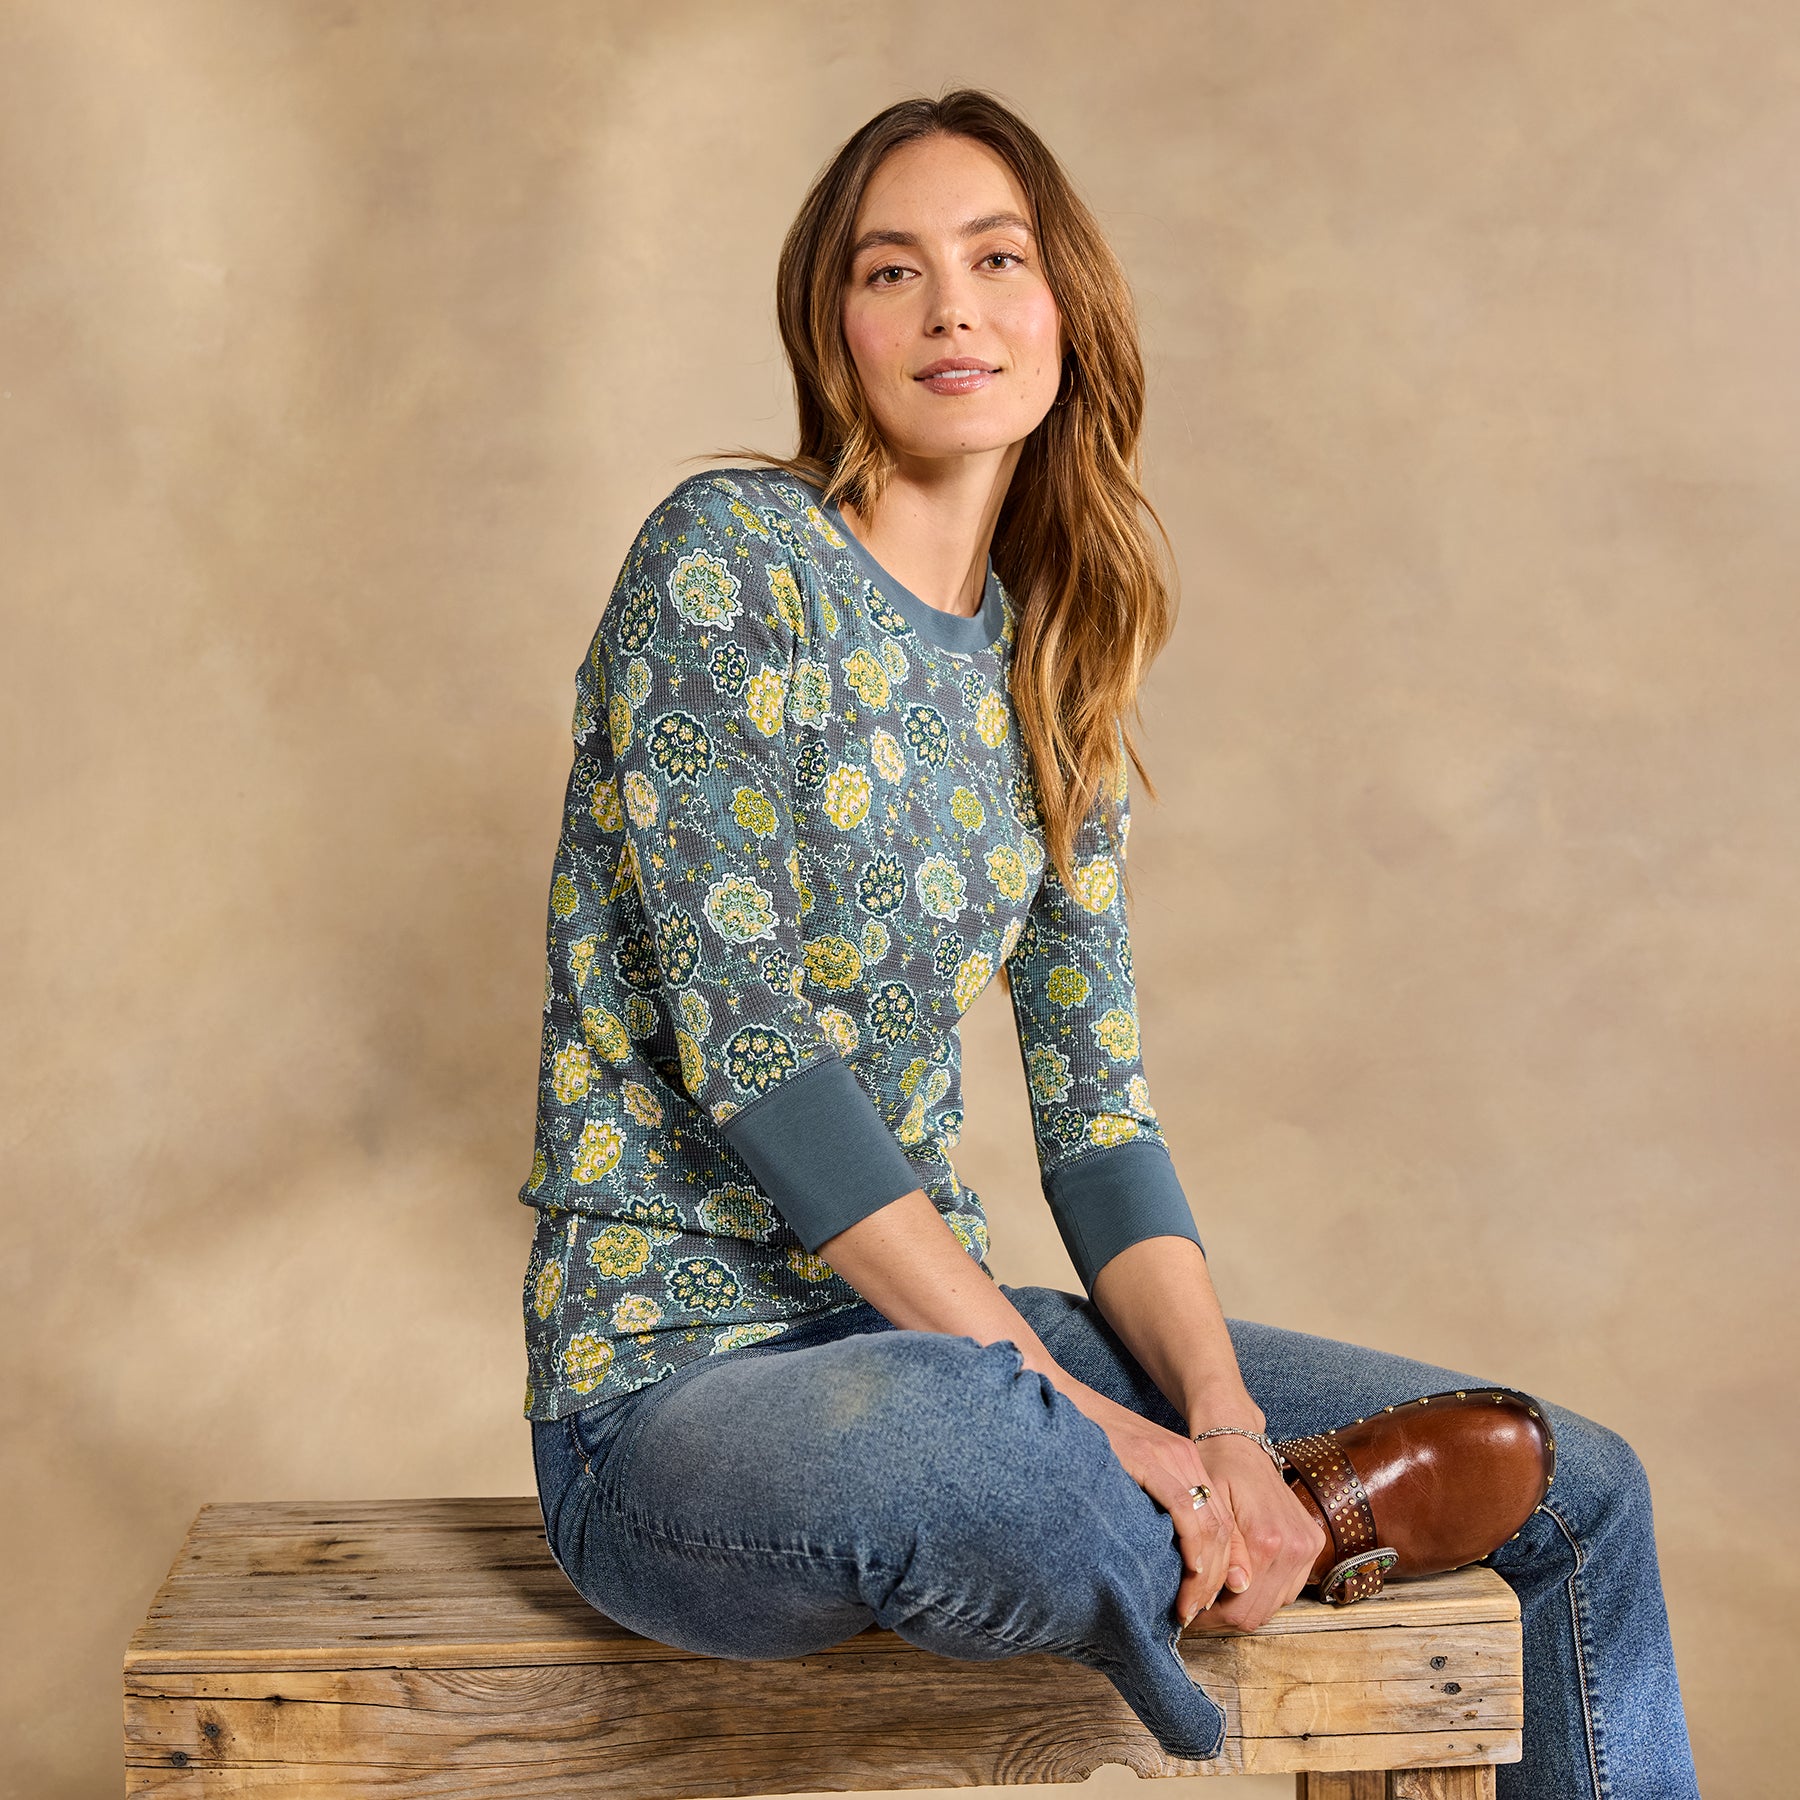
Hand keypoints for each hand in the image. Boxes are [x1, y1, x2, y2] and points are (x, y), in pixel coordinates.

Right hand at [1076, 1389, 1237, 1621]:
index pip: (1221, 1524)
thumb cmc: (1081, 1444)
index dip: (1221, 1569)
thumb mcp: (1126, 1474)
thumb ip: (1146, 1504)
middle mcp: (1185, 1458)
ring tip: (1189, 1607)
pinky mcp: (1149, 1457)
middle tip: (1197, 1614)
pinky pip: (1185, 1509)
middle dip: (1217, 1580)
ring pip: (1211, 1525)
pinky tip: (1189, 1573)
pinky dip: (1194, 1546)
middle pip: (1224, 1529)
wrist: (1057, 1398)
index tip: (1205, 1603)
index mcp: (1184, 1462)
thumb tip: (1155, 1555)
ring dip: (1206, 1574)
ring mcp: (1170, 1456)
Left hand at [1177, 1433, 1326, 1633]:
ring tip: (1217, 1590)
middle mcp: (1294, 1547)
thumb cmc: (1216, 1470)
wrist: (1240, 1444)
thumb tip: (1238, 1587)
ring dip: (1246, 1605)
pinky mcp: (1314, 1544)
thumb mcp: (1209, 1505)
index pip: (1239, 1608)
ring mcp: (1308, 1547)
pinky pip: (1289, 1588)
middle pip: (1258, 1613)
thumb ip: (1226, 1548)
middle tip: (1198, 1606)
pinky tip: (1243, 1577)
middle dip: (1225, 1616)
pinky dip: (1266, 1591)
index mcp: (1266, 1539)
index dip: (1209, 1617)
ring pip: (1275, 1605)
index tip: (1189, 1612)